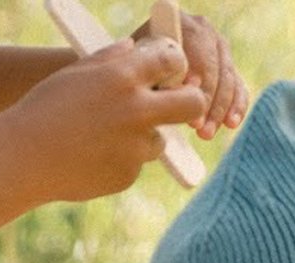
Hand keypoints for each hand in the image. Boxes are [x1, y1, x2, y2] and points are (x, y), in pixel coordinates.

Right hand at [6, 38, 207, 203]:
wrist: (18, 161)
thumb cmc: (40, 113)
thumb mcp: (74, 75)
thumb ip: (110, 59)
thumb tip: (134, 49)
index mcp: (125, 76)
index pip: (175, 61)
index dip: (173, 67)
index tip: (166, 75)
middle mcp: (137, 110)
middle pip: (192, 104)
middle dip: (190, 102)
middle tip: (175, 107)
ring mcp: (133, 147)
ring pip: (157, 142)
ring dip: (140, 140)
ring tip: (101, 143)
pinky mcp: (124, 176)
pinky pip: (131, 168)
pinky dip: (115, 165)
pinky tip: (87, 162)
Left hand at [131, 10, 248, 138]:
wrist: (136, 77)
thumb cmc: (129, 76)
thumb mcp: (133, 71)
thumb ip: (149, 74)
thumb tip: (166, 90)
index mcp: (177, 26)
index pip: (193, 42)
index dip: (194, 64)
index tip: (189, 88)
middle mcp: (202, 32)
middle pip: (213, 62)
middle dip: (206, 95)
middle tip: (195, 123)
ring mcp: (217, 51)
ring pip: (226, 78)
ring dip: (218, 108)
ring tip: (204, 133)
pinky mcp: (226, 70)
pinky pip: (237, 87)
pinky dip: (236, 106)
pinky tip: (230, 124)